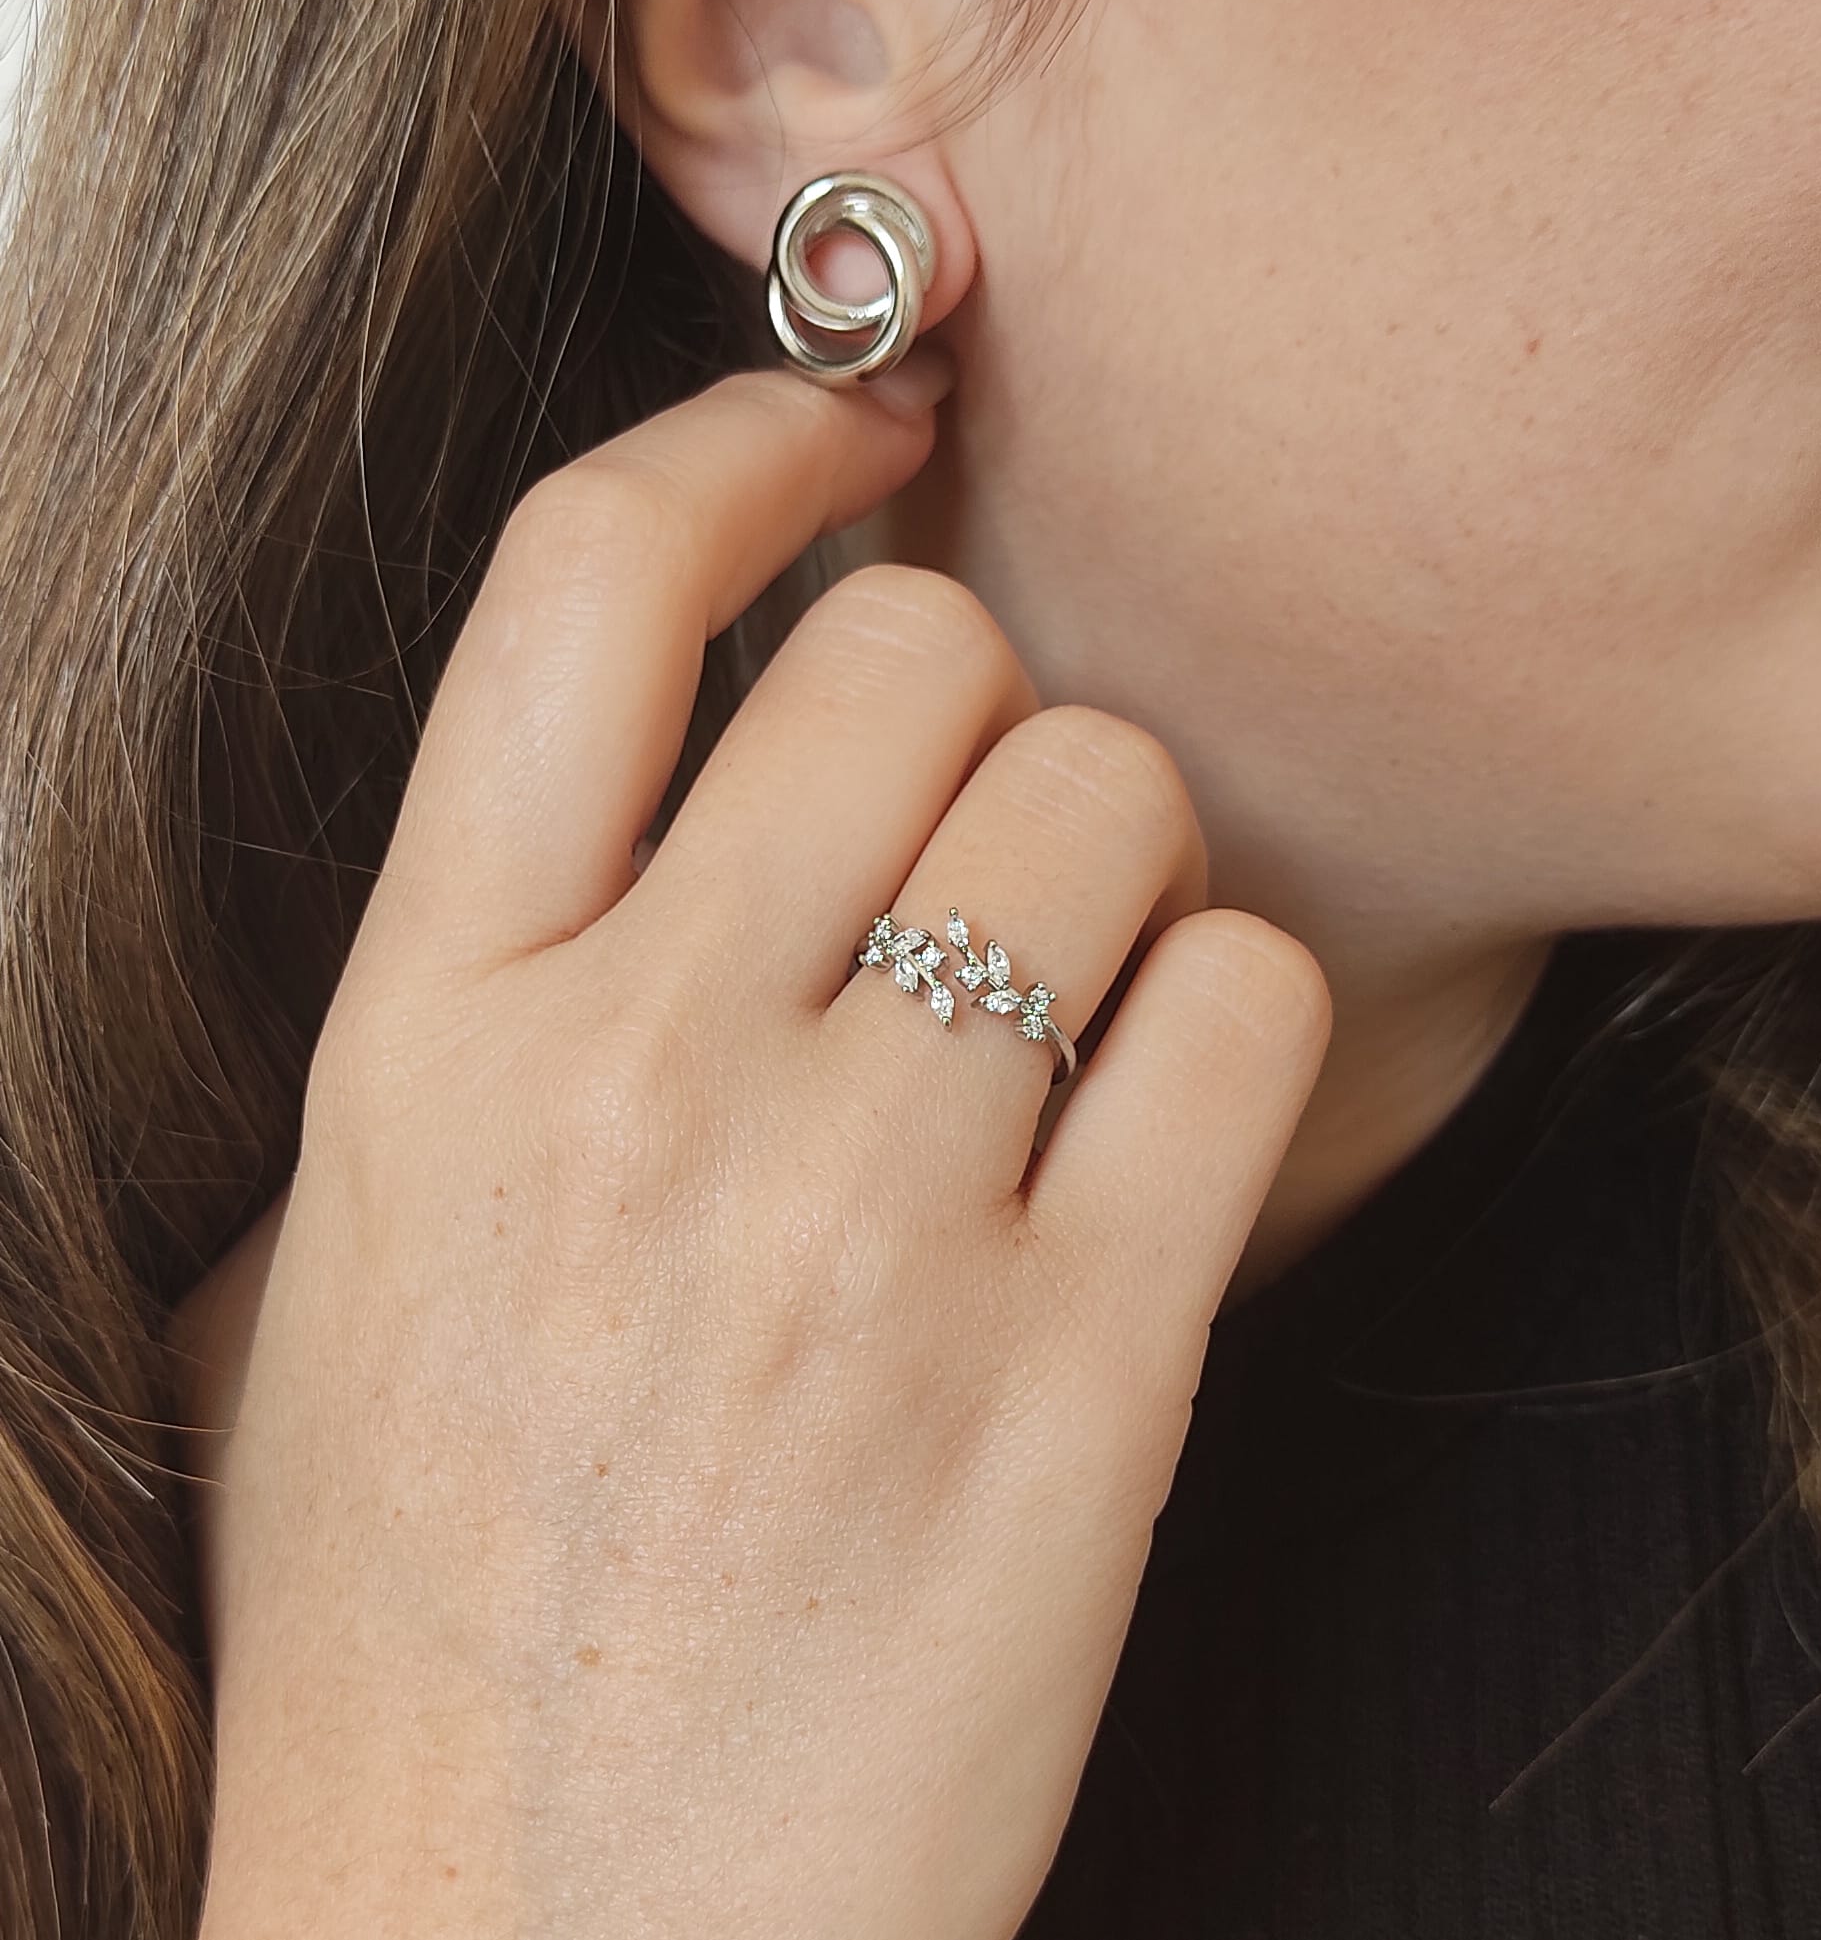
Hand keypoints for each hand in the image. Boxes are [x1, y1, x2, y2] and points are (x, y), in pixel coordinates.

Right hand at [165, 361, 1332, 1939]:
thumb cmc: (439, 1615)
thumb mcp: (352, 1261)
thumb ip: (489, 992)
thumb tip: (667, 770)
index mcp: (428, 1035)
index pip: (585, 581)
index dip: (746, 438)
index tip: (850, 432)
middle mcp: (643, 1085)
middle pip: (920, 656)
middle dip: (979, 700)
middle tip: (969, 830)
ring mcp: (869, 1229)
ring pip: (1109, 795)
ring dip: (1119, 858)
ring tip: (1063, 1002)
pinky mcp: (1085, 1378)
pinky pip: (1241, 1009)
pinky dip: (1231, 1022)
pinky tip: (1156, 1126)